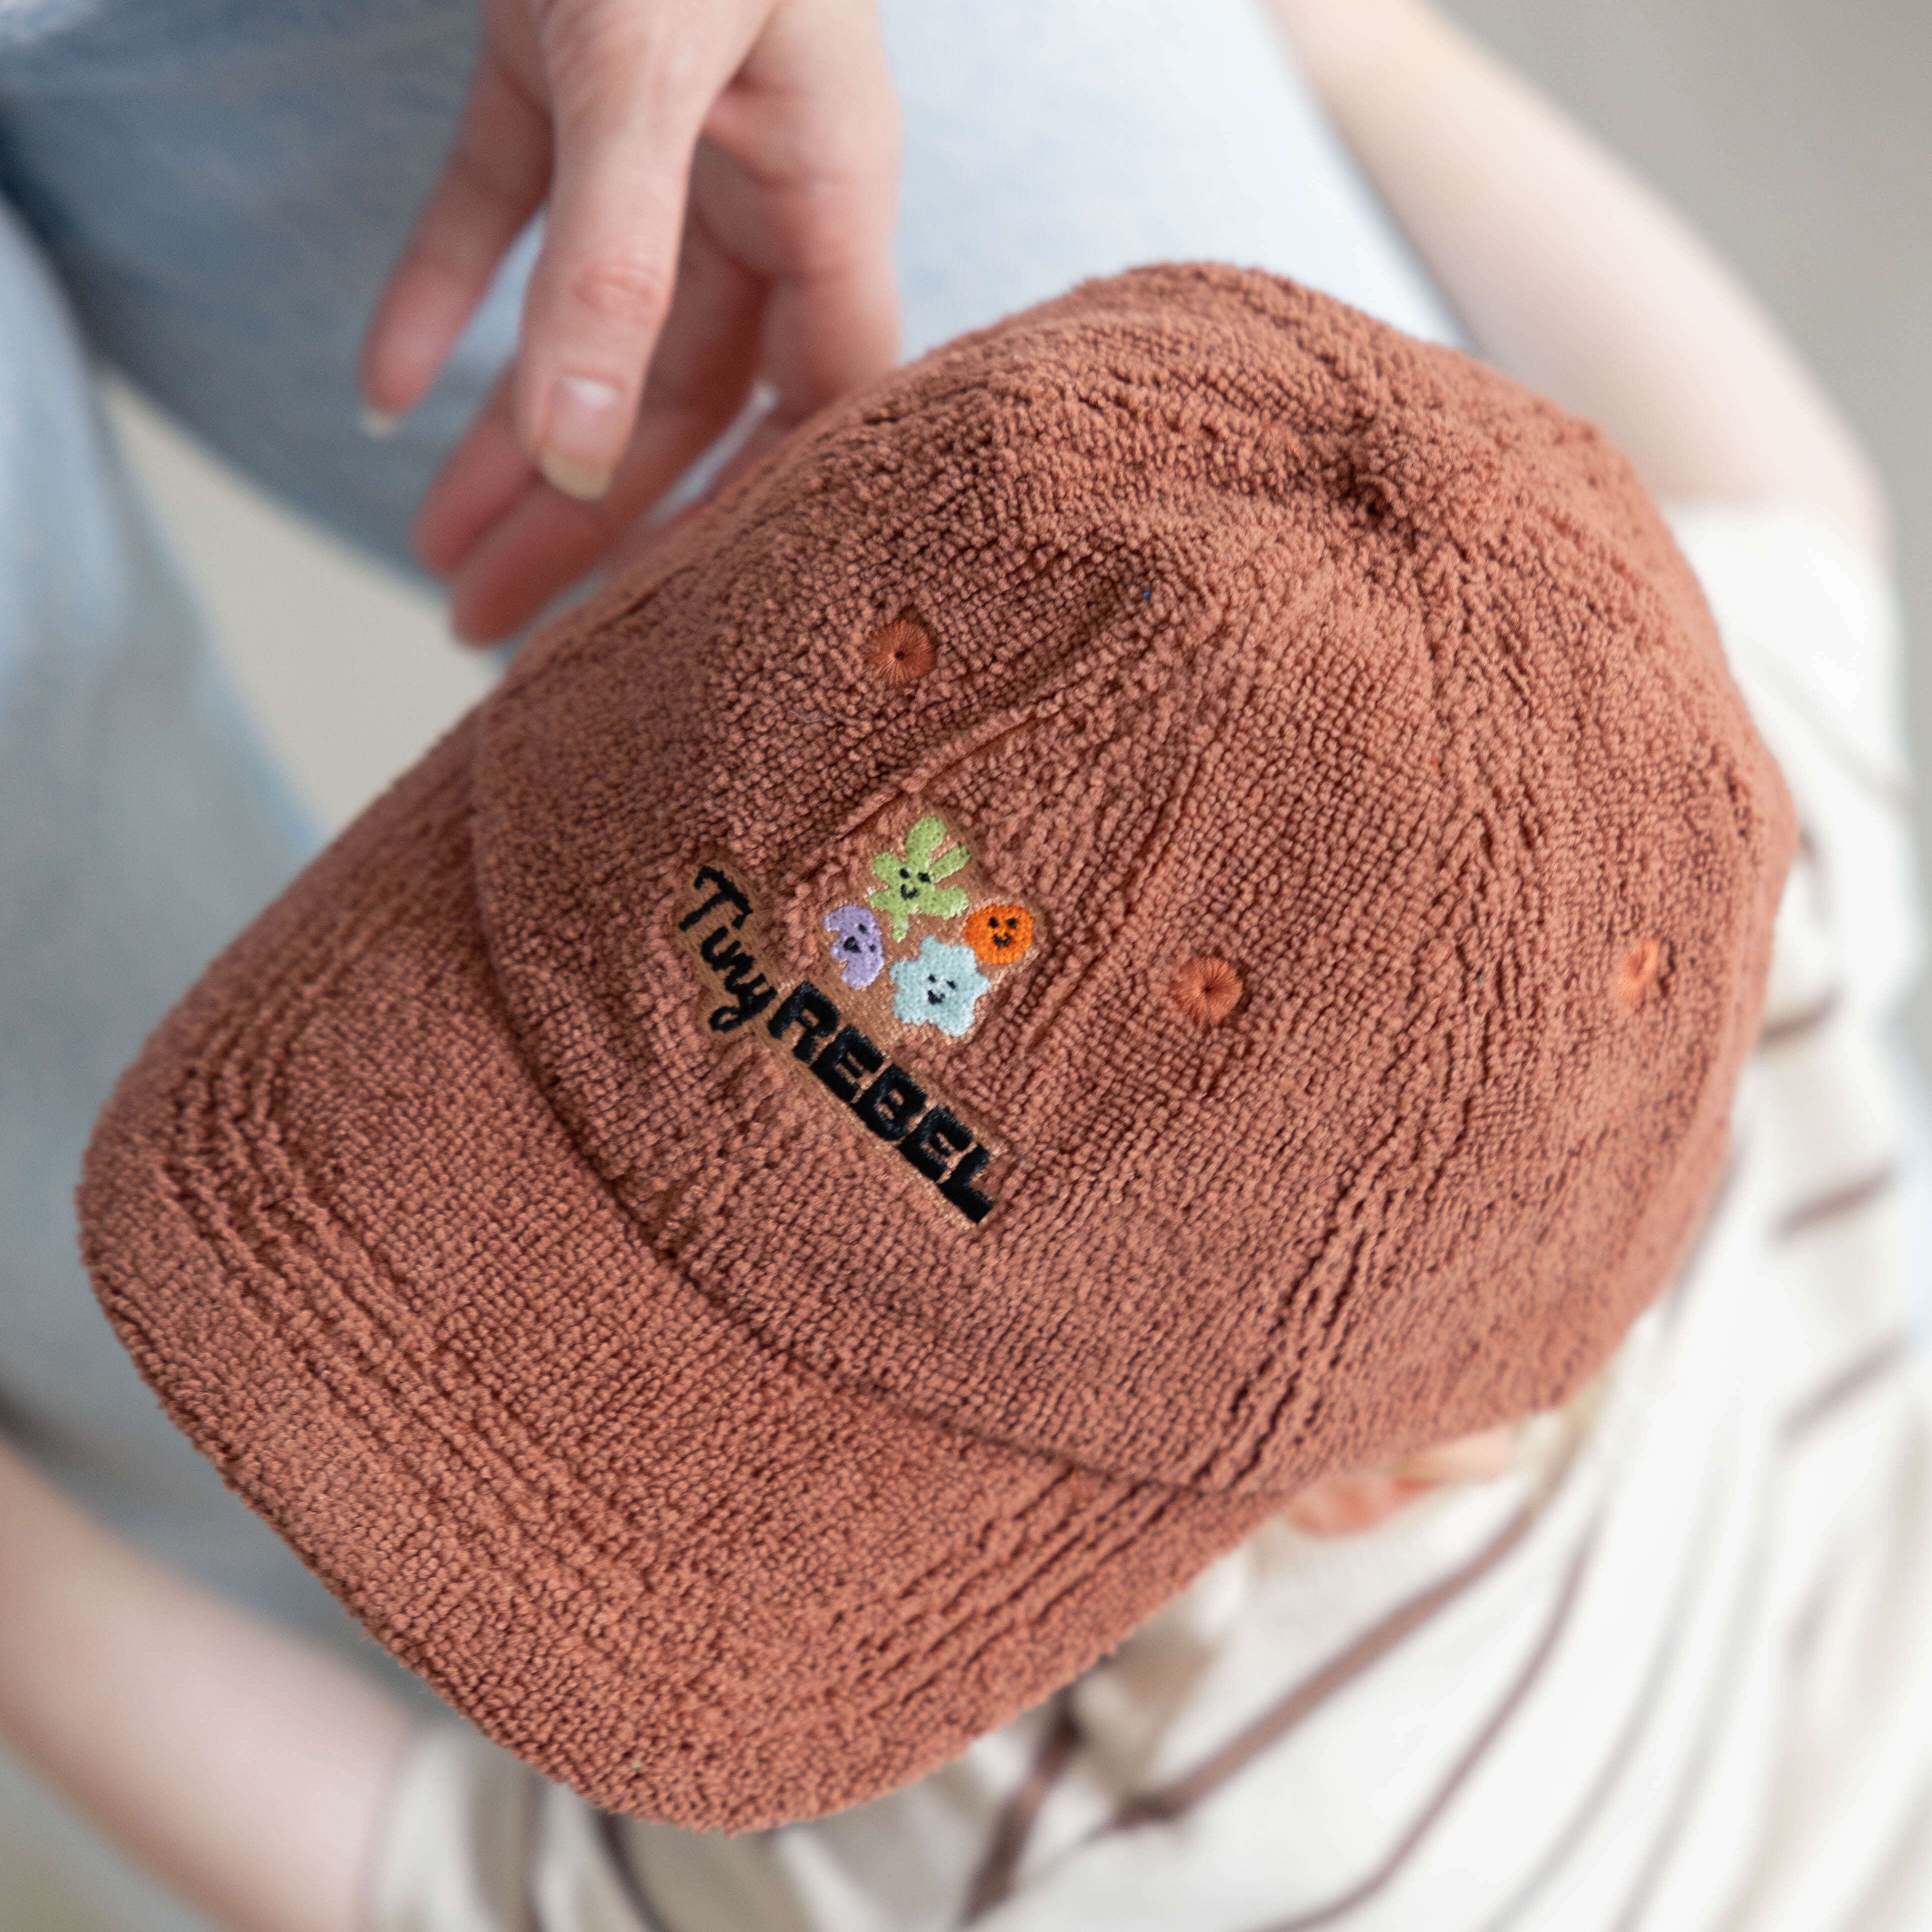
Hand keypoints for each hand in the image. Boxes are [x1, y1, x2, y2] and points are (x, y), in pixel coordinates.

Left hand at [360, 0, 901, 641]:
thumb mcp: (643, 63)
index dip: (759, 517)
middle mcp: (754, 184)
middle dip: (585, 517)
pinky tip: (386, 390)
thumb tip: (575, 453)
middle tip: (493, 631)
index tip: (680, 628)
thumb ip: (614, 259)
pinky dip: (440, 298)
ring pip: (585, 331)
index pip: (818, 406)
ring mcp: (653, 132)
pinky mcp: (551, 66)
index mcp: (826, 194)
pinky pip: (496, 213)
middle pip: (681, 399)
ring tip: (434, 554)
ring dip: (505, 440)